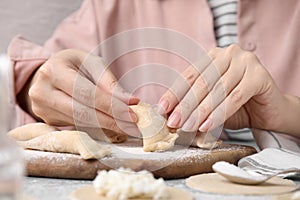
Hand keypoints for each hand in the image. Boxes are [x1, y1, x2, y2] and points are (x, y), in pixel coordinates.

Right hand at [24, 49, 139, 134]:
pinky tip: (112, 127)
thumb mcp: (92, 64)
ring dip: (106, 127)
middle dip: (111, 121)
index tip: (132, 115)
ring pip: (80, 123)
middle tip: (133, 127)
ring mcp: (42, 109)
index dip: (111, 106)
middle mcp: (42, 91)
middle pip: (82, 112)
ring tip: (127, 127)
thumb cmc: (74, 65)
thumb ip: (109, 82)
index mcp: (54, 70)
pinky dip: (97, 128)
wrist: (49, 74)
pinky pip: (76, 127)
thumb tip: (131, 102)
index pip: (87, 93)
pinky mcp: (48, 121)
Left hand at [158, 44, 288, 132]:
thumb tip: (170, 116)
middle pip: (201, 82)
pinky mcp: (259, 75)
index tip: (162, 110)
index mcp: (213, 57)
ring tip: (188, 127)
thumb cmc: (237, 107)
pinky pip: (235, 97)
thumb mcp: (211, 106)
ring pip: (217, 90)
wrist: (269, 112)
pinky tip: (207, 126)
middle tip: (174, 122)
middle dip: (185, 105)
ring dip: (200, 111)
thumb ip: (194, 106)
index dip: (174, 94)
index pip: (189, 75)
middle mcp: (228, 54)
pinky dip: (219, 113)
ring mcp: (246, 61)